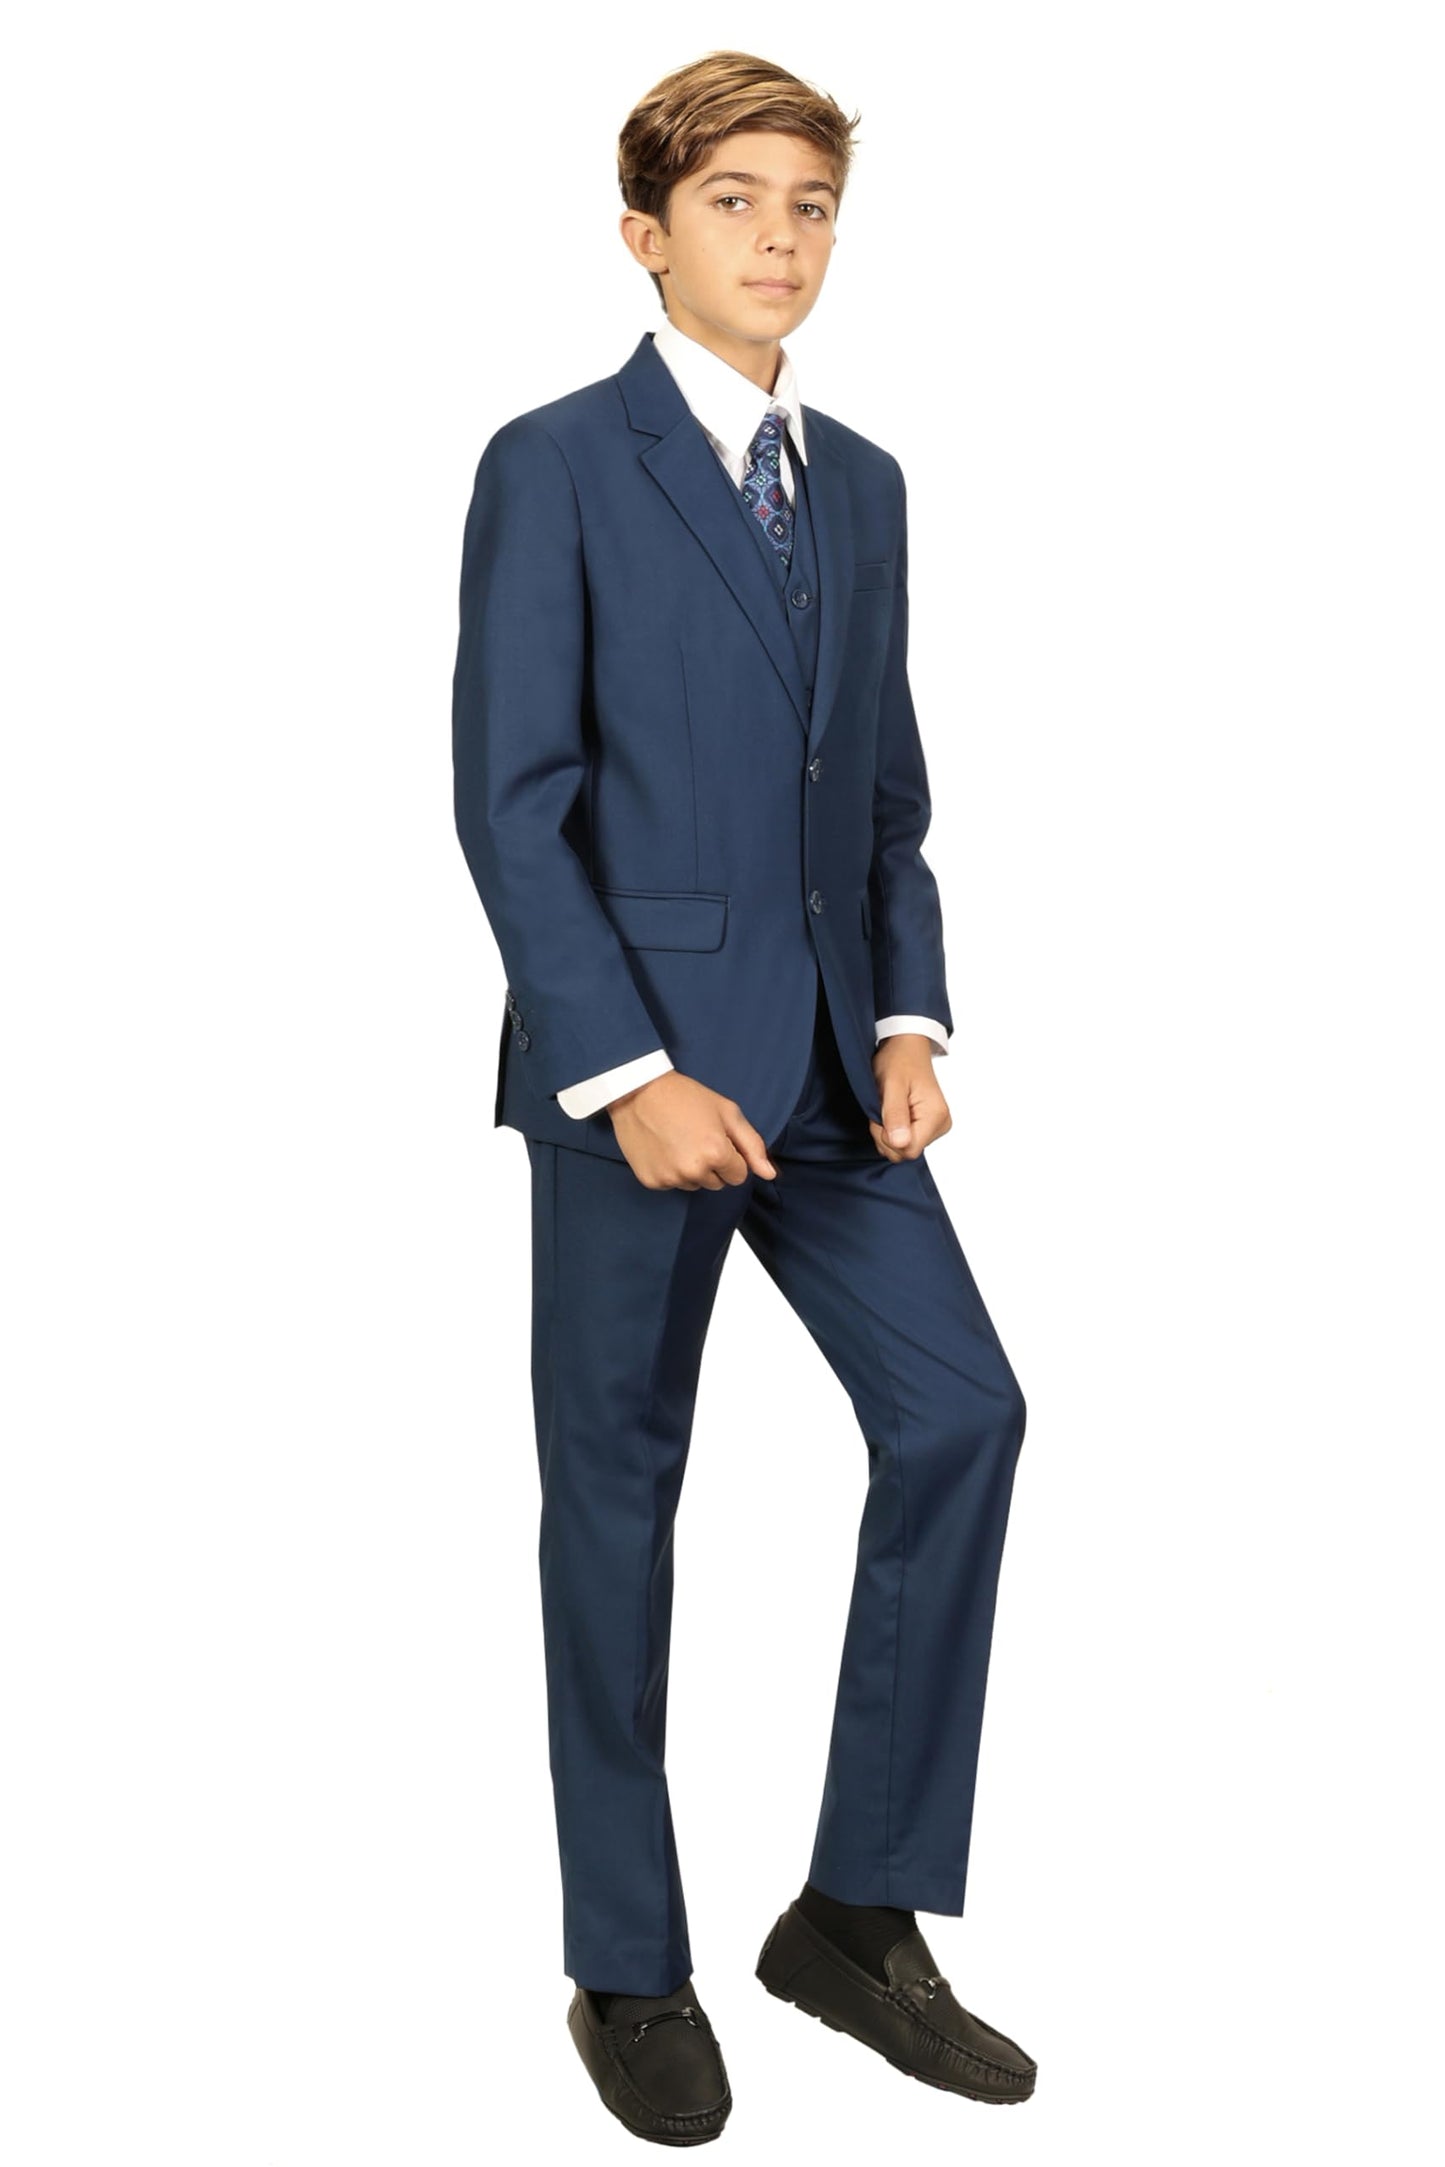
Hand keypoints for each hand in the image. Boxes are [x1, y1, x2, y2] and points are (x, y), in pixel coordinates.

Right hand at [606, 1070, 776, 1190]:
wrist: (638, 1091)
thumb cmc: (685, 1097)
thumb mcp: (727, 1113)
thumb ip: (753, 1145)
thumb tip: (769, 1174)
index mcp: (717, 1154)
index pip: (739, 1175)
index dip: (731, 1156)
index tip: (716, 1138)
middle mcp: (694, 1171)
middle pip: (717, 1183)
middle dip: (712, 1165)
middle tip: (696, 1136)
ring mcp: (670, 1178)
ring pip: (694, 1185)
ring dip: (691, 1169)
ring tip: (678, 1140)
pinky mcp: (651, 1181)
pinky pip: (671, 1184)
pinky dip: (670, 1170)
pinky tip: (663, 1148)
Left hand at [869, 1034, 951, 1160]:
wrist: (907, 1048)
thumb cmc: (899, 1061)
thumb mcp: (892, 1085)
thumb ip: (895, 1115)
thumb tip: (900, 1143)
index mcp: (936, 1116)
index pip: (909, 1150)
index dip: (888, 1138)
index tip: (882, 1114)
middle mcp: (941, 1124)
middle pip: (906, 1152)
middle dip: (886, 1135)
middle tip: (883, 1108)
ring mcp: (936, 1127)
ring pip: (904, 1148)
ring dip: (887, 1133)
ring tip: (888, 1107)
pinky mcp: (929, 1127)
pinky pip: (906, 1141)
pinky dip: (893, 1131)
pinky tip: (894, 1112)